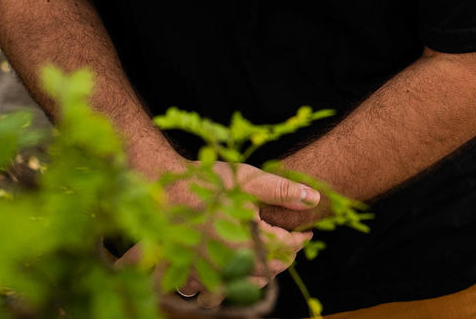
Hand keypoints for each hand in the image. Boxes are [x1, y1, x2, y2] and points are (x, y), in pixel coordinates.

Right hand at [158, 162, 316, 304]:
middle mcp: (227, 265)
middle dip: (281, 258)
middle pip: (267, 272)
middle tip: (290, 244)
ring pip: (241, 286)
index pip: (285, 248)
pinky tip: (230, 268)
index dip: (300, 240)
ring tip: (262, 258)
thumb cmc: (207, 182)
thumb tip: (314, 199)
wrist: (161, 189)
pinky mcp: (187, 278)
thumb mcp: (249, 180)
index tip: (307, 232)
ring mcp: (206, 275)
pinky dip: (225, 285)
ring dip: (256, 276)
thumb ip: (283, 191)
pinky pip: (212, 293)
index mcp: (247, 241)